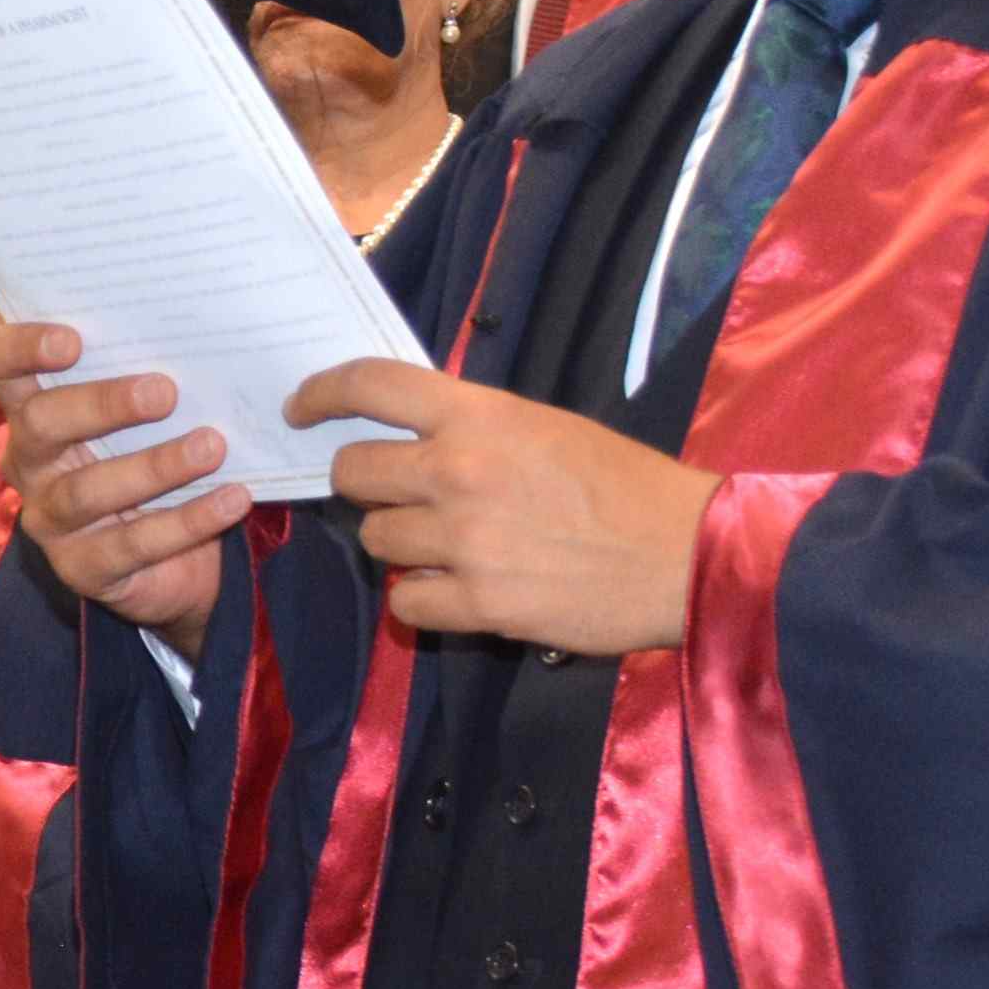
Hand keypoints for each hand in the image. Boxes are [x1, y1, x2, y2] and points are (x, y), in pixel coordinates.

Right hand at [0, 318, 241, 634]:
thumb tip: (202, 341)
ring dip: (154, 466)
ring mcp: (50, 521)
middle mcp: (30, 464)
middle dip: (102, 404)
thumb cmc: (160, 459)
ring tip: (212, 447)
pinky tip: (232, 498)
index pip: (0, 367)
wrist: (182, 562)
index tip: (73, 340)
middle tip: (165, 392)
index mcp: (34, 411)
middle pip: (40, 424)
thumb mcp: (151, 418)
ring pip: (86, 491)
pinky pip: (132, 545)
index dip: (21, 348)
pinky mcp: (83, 569)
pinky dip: (188, 520)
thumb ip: (151, 377)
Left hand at [300, 363, 707, 653]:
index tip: (300, 408)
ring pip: (377, 540)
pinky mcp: (479, 603)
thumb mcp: (546, 429)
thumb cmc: (625, 485)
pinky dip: (423, 601)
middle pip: (352, 474)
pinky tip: (460, 591)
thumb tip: (413, 438)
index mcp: (479, 416)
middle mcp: (458, 471)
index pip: (371, 384)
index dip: (322, 392)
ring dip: (402, 544)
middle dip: (365, 485)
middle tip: (398, 495)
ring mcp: (463, 541)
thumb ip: (475, 429)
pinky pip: (406, 603)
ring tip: (453, 545)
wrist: (688, 554)